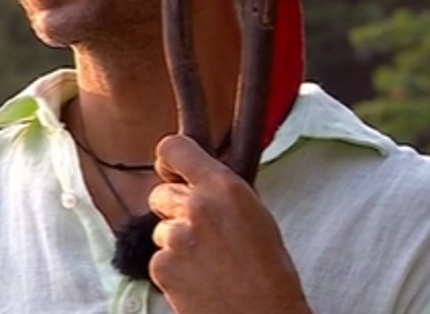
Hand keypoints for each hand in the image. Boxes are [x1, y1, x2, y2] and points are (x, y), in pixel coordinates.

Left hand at [147, 135, 312, 313]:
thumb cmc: (270, 275)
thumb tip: (204, 183)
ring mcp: (175, 237)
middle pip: (160, 194)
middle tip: (198, 233)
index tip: (171, 171)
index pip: (174, 148)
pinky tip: (199, 281)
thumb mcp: (257, 217)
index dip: (169, 160)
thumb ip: (225, 195)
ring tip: (208, 265)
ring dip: (176, 243)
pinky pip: (159, 259)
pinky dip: (173, 270)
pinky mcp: (162, 267)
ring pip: (160, 229)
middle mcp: (196, 205)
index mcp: (224, 187)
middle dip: (174, 210)